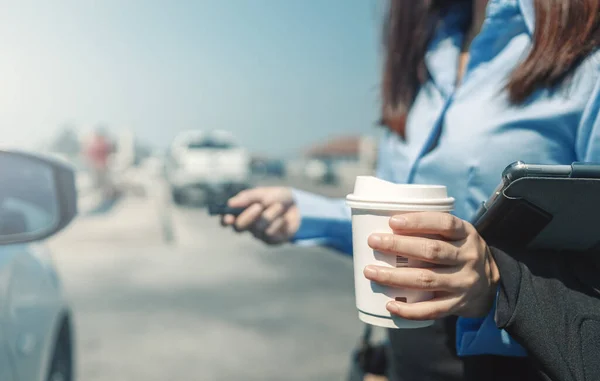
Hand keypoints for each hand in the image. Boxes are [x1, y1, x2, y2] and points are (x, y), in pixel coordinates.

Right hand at [221, 187, 299, 244]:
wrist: (299, 205)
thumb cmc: (277, 198)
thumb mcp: (263, 193)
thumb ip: (247, 198)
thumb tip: (230, 203)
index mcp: (242, 212)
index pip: (227, 220)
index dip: (225, 220)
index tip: (227, 217)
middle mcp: (248, 225)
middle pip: (239, 227)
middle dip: (248, 216)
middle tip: (258, 206)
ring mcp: (259, 234)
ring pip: (257, 227)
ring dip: (269, 214)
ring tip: (279, 206)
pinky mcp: (271, 241)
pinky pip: (270, 233)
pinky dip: (277, 222)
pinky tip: (283, 219)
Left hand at [364, 212, 498, 319]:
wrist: (492, 284)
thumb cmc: (460, 251)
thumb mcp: (458, 234)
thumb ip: (433, 228)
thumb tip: (385, 222)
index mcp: (467, 234)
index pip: (444, 223)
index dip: (418, 221)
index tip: (392, 221)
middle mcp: (468, 257)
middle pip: (431, 251)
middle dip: (398, 246)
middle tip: (373, 241)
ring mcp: (463, 283)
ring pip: (426, 279)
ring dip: (395, 277)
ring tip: (370, 272)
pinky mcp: (457, 304)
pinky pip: (432, 310)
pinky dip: (409, 310)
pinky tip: (390, 304)